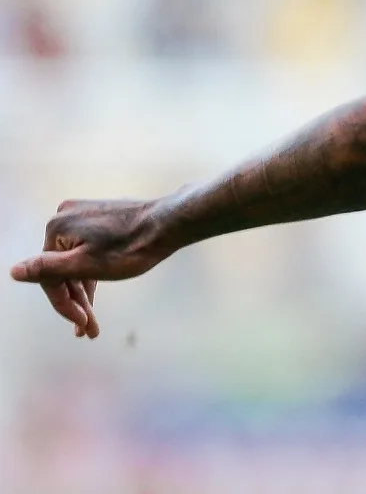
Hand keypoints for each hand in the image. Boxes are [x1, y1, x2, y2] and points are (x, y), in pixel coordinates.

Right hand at [10, 198, 172, 337]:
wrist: (171, 221)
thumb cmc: (131, 247)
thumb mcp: (87, 265)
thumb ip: (48, 269)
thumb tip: (13, 271)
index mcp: (56, 228)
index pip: (49, 276)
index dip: (63, 305)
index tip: (81, 326)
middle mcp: (65, 216)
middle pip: (63, 269)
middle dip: (76, 302)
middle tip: (89, 329)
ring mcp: (83, 214)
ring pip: (76, 261)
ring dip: (83, 291)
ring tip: (92, 321)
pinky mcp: (99, 216)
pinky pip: (87, 249)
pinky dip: (91, 271)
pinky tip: (95, 292)